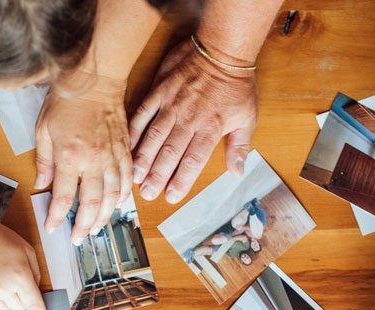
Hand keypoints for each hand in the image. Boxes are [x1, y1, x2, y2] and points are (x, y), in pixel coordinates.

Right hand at [0, 221, 50, 309]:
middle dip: (19, 297)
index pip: (33, 304)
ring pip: (4, 309)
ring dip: (5, 298)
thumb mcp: (26, 250)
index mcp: (19, 275)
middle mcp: (3, 287)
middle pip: (19, 308)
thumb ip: (36, 272)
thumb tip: (35, 291)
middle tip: (11, 278)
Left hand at [34, 76, 132, 245]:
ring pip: (112, 196)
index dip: (58, 217)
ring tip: (97, 228)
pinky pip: (126, 179)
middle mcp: (93, 160)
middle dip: (84, 225)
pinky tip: (117, 205)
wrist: (96, 78)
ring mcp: (111, 156)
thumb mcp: (43, 129)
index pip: (63, 197)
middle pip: (91, 203)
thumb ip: (44, 161)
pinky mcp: (124, 150)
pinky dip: (122, 196)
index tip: (53, 228)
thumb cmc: (67, 100)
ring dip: (105, 216)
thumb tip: (42, 186)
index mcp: (70, 156)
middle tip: (79, 238)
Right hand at [129, 37, 257, 203]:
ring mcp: (171, 105)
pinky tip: (126, 146)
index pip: (193, 160)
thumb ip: (239, 147)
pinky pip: (143, 113)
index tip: (171, 196)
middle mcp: (189, 119)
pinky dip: (134, 130)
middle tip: (148, 193)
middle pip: (170, 152)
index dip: (181, 180)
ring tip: (134, 176)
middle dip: (157, 175)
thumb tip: (237, 173)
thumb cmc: (236, 84)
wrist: (222, 49)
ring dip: (143, 158)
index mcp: (210, 128)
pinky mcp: (160, 92)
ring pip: (154, 136)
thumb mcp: (247, 117)